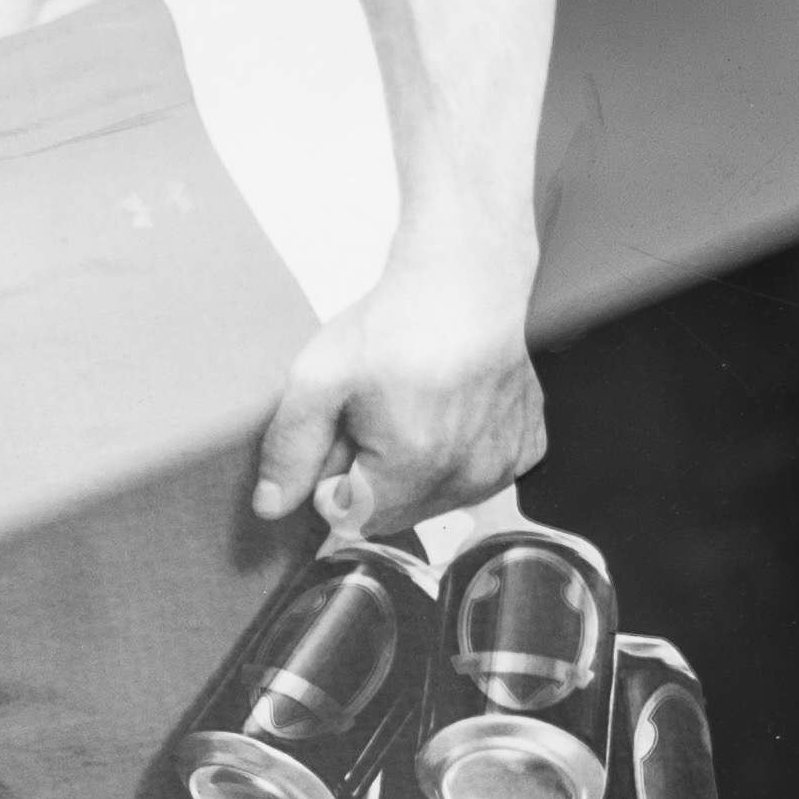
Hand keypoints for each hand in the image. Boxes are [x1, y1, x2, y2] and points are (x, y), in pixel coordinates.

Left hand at [252, 259, 544, 542]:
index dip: (333, 480)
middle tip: (374, 416)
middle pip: (395, 514)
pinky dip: (457, 456)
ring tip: (413, 409)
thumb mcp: (320, 379)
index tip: (342, 433)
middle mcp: (467, 477)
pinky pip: (476, 478)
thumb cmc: (396, 323)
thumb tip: (272, 507)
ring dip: (414, 470)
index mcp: (413, 465)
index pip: (352, 517)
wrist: (465, 280)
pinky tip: (450, 411)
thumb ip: (290, 449)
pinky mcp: (526, 450)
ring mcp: (503, 467)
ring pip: (435, 500)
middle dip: (374, 477)